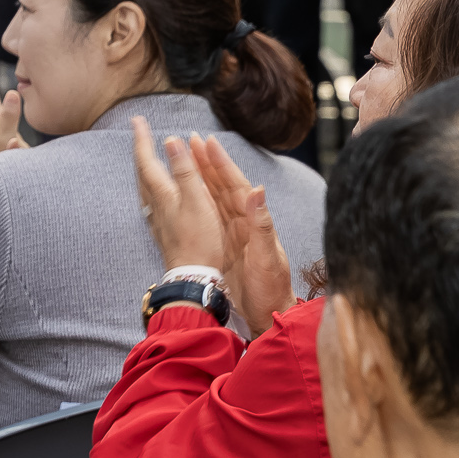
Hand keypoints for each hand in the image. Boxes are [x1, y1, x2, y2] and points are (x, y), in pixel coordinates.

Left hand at [129, 117, 227, 273]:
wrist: (193, 276)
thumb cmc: (200, 239)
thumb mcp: (197, 200)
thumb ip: (184, 170)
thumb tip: (170, 139)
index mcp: (161, 193)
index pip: (146, 160)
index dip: (142, 139)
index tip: (137, 120)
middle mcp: (153, 204)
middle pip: (142, 172)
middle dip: (141, 150)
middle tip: (140, 132)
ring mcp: (156, 218)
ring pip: (144, 186)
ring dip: (145, 168)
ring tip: (146, 158)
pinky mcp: (162, 230)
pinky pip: (151, 200)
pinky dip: (152, 186)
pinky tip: (155, 193)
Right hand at [195, 134, 294, 331]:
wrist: (269, 316)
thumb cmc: (271, 289)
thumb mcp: (267, 258)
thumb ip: (262, 225)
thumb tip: (257, 190)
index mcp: (254, 223)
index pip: (237, 186)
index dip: (222, 164)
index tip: (208, 142)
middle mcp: (244, 224)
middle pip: (223, 187)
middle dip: (208, 163)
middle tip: (192, 140)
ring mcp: (233, 234)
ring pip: (214, 198)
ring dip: (202, 176)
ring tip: (187, 157)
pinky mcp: (224, 246)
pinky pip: (208, 216)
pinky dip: (199, 199)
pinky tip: (188, 192)